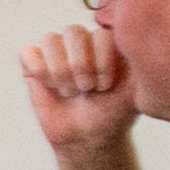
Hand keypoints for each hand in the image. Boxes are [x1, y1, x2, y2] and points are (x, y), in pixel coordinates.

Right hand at [21, 26, 141, 166]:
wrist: (87, 138)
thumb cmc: (112, 114)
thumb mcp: (135, 91)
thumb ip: (139, 66)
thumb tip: (141, 41)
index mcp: (107, 43)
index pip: (101, 32)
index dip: (101, 60)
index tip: (106, 86)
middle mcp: (82, 42)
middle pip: (73, 31)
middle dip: (80, 65)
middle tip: (87, 89)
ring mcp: (56, 51)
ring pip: (50, 39)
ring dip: (60, 71)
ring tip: (70, 91)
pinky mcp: (32, 63)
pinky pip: (28, 53)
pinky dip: (40, 72)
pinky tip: (51, 88)